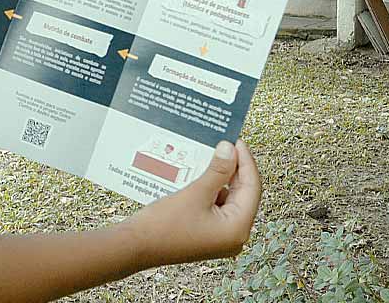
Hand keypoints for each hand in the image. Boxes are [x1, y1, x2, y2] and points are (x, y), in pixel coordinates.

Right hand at [121, 139, 261, 268]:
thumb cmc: (163, 226)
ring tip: (210, 157)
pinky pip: (216, 207)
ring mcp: (221, 237)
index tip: (236, 141)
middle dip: (232, 169)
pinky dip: (210, 190)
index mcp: (237, 228)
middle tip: (223, 146)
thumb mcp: (194, 193)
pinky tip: (199, 174)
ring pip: (228, 199)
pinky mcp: (208, 234)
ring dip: (220, 178)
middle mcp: (234, 236)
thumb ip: (217, 171)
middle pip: (242, 194)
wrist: (136, 246)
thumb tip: (229, 149)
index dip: (245, 161)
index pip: (252, 188)